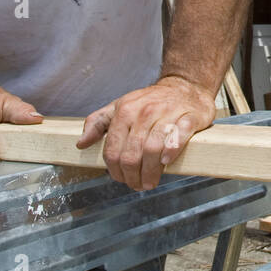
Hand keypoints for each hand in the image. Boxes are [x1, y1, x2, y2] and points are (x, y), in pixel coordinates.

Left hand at [77, 75, 215, 190]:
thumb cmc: (152, 101)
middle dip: (133, 176)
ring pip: (152, 149)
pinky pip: (178, 136)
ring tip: (151, 181)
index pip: (113, 150)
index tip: (121, 179)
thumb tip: (81, 143)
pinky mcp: (189, 117)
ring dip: (150, 172)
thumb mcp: (120, 106)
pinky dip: (171, 151)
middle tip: (138, 184)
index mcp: (125, 111)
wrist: (185, 86)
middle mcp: (145, 111)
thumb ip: (98, 123)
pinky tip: (166, 161)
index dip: (115, 171)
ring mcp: (168, 113)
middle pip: (132, 155)